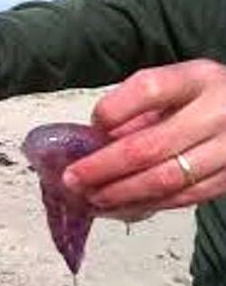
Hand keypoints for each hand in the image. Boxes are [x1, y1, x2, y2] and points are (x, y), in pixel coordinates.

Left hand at [62, 59, 225, 217]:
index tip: (92, 126)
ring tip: (92, 198)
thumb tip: (93, 143)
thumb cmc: (200, 98)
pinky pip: (183, 198)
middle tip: (73, 179)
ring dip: (121, 194)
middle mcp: (217, 112)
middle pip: (150, 146)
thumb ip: (136, 110)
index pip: (148, 89)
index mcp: (196, 79)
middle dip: (103, 168)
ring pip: (166, 180)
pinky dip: (147, 205)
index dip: (113, 111)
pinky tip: (121, 206)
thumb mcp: (173, 88)